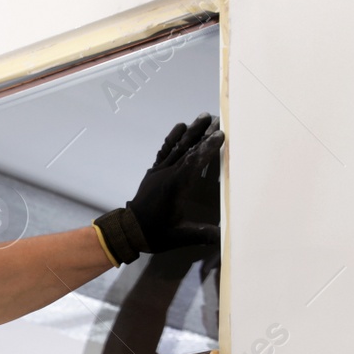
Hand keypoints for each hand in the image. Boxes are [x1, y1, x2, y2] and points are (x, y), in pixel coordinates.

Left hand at [94, 113, 223, 264]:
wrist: (128, 231)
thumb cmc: (155, 233)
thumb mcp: (180, 237)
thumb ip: (202, 234)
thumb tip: (225, 236)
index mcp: (176, 186)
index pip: (195, 162)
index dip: (208, 147)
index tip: (220, 135)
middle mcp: (167, 174)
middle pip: (188, 148)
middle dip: (203, 133)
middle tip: (217, 119)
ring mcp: (159, 171)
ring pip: (177, 146)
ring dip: (191, 131)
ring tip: (203, 117)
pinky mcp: (153, 172)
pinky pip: (164, 151)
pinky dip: (173, 138)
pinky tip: (180, 127)